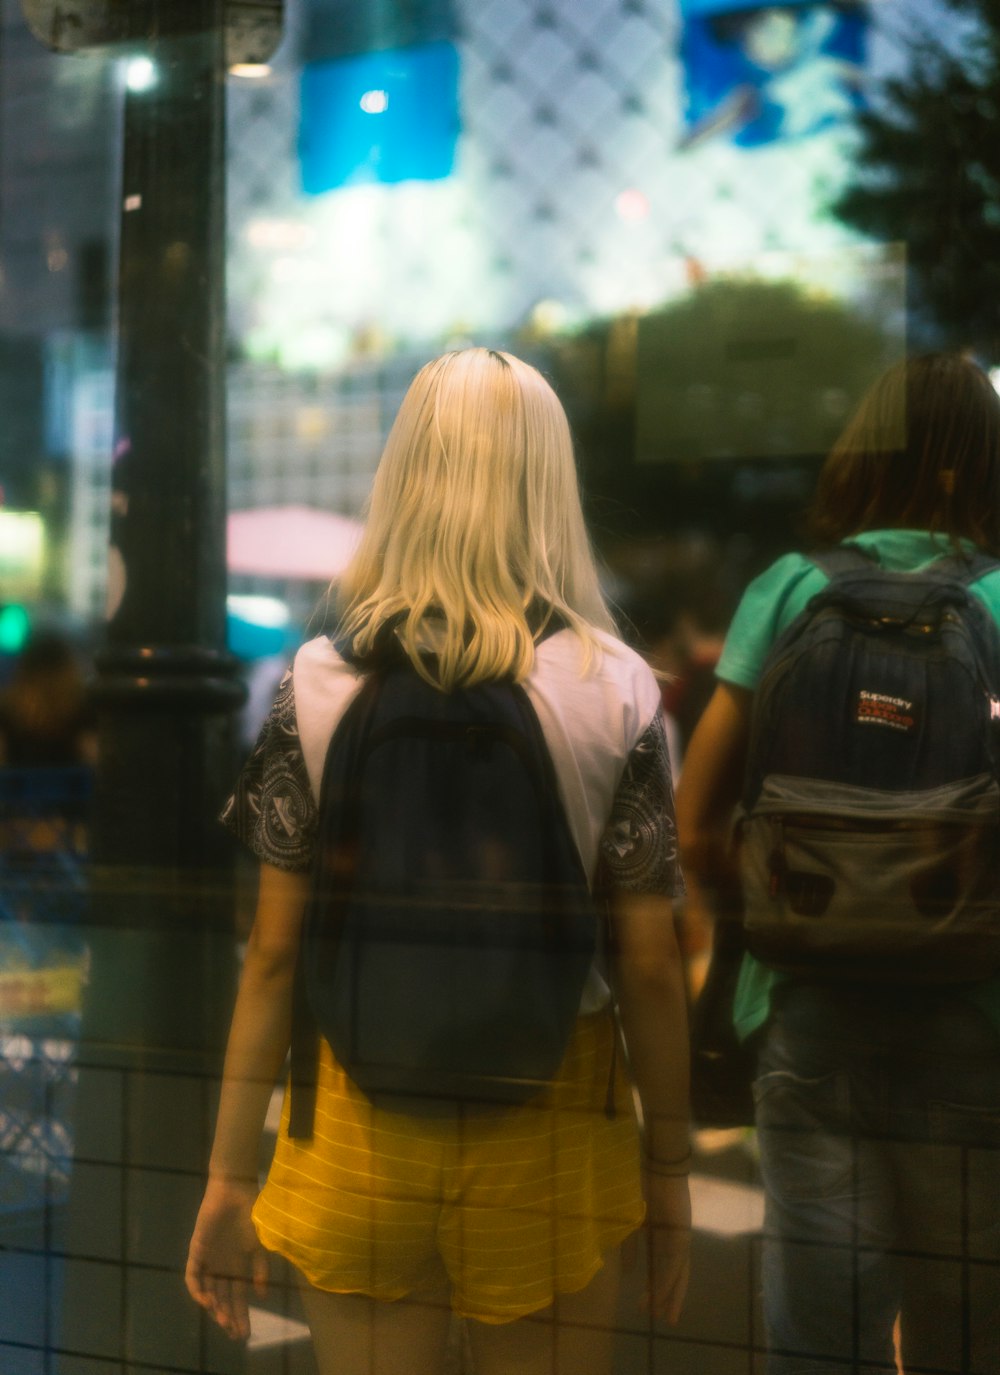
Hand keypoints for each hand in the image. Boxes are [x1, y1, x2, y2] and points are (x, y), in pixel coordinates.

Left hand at [185, 1177, 267, 1341]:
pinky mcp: (196, 1250)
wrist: (235, 1190)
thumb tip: (261, 1295)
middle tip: (235, 1334)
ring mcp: (208, 1259)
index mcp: (237, 1265)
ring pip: (208, 1291)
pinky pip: (193, 1275)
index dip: (241, 1314)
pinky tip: (207, 1301)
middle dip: (228, 1317)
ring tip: (223, 1321)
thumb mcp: (260, 1244)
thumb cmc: (251, 1213)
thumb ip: (260, 1268)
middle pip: (223, 1298)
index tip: (245, 1333)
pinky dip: (198, 1290)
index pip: (237, 1296)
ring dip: (214, 1307)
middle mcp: (222, 1266)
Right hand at [641, 1171, 690, 1323]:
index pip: (666, 1267)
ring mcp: (681, 1237)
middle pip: (678, 1275)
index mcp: (664, 1236)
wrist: (657, 1164)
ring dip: (668, 1293)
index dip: (660, 1287)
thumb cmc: (644, 1186)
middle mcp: (676, 1239)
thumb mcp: (632, 1222)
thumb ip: (631, 1247)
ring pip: (678, 1273)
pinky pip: (675, 1262)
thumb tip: (628, 1272)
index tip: (651, 1307)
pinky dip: (668, 1279)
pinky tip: (661, 1294)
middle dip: (672, 1298)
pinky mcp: (681, 1233)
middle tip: (666, 1320)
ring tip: (661, 1314)